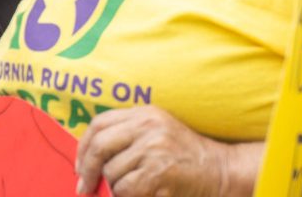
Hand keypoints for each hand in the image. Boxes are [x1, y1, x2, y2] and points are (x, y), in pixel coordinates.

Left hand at [76, 106, 234, 196]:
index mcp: (143, 113)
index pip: (98, 124)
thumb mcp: (157, 132)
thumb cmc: (185, 155)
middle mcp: (146, 126)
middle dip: (87, 169)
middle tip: (84, 186)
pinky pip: (126, 188)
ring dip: (115, 186)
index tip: (79, 165)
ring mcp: (153, 148)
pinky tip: (140, 194)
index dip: (83, 146)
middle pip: (99, 145)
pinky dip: (126, 195)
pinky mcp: (159, 171)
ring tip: (131, 188)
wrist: (222, 170)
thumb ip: (127, 135)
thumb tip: (88, 157)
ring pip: (112, 171)